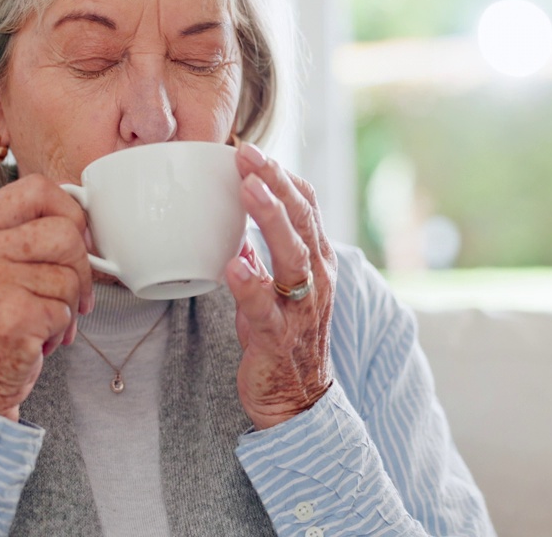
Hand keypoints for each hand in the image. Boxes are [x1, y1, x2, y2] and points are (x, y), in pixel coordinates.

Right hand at [0, 174, 93, 420]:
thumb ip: (25, 232)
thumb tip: (83, 216)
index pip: (38, 188)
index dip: (70, 212)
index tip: (76, 239)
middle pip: (65, 232)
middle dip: (80, 268)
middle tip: (70, 294)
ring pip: (70, 274)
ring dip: (68, 304)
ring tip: (41, 319)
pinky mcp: (9, 316)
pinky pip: (65, 310)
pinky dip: (59, 329)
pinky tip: (35, 338)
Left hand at [225, 143, 336, 429]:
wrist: (298, 402)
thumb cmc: (285, 339)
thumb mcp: (277, 289)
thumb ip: (261, 256)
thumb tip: (236, 224)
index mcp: (316, 262)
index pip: (308, 207)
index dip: (283, 176)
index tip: (254, 149)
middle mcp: (316, 279)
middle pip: (302, 221)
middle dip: (276, 183)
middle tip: (248, 153)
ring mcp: (300, 308)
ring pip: (293, 256)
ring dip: (270, 218)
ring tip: (247, 189)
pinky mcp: (278, 337)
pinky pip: (265, 309)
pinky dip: (251, 285)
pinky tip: (234, 266)